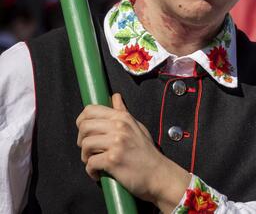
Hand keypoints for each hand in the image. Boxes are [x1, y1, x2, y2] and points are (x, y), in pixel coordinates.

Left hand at [76, 94, 190, 210]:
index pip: (91, 110)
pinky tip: (99, 173)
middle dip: (81, 140)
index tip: (85, 132)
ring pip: (85, 144)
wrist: (158, 173)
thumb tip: (115, 97)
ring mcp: (116, 143)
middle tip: (89, 150)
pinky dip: (91, 171)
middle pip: (84, 126)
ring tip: (95, 161)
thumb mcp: (137, 127)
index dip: (82, 121)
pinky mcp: (113, 160)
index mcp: (123, 118)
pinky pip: (90, 163)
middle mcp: (119, 127)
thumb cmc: (146, 152)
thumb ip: (123, 112)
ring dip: (86, 157)